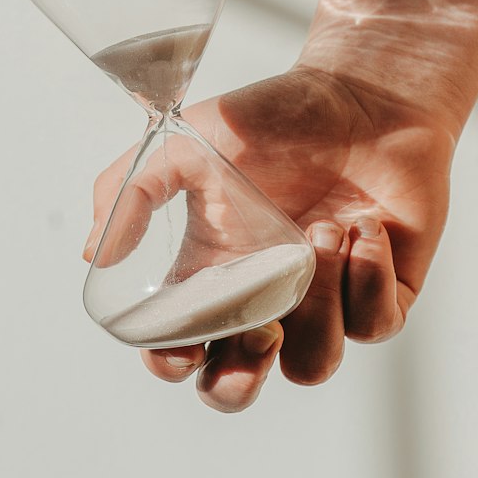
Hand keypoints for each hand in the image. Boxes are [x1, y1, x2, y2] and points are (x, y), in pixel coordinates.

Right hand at [85, 62, 457, 412]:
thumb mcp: (188, 140)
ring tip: (322, 228)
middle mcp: (266, 299)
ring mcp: (326, 301)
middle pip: (239, 385)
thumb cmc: (276, 115)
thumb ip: (132, 190)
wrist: (365, 93)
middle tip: (262, 331)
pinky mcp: (383, 292)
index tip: (181, 348)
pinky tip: (364, 225)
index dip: (174, 363)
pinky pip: (374, 324)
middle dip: (240, 380)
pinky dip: (367, 277)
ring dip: (317, 305)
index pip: (183, 348)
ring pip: (312, 364)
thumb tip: (94, 254)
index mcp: (214, 275)